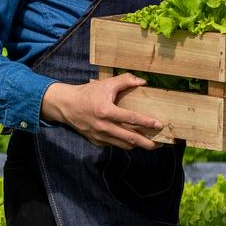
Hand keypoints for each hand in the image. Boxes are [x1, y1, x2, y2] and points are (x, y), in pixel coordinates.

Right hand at [41, 75, 166, 149]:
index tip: (159, 125)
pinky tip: (132, 139)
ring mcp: (100, 136)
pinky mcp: (97, 141)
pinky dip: (125, 143)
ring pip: (124, 145)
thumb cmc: (87, 93)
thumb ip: (125, 80)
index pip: (131, 118)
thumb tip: (142, 82)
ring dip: (138, 145)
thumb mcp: (105, 84)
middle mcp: (103, 126)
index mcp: (106, 111)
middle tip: (159, 143)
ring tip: (149, 143)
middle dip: (147, 143)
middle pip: (130, 139)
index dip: (147, 122)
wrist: (66, 106)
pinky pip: (114, 144)